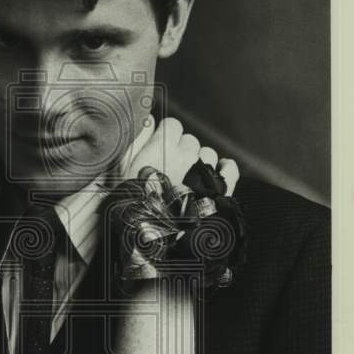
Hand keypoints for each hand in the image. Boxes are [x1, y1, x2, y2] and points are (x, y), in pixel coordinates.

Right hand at [122, 117, 239, 193]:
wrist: (151, 233)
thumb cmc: (133, 199)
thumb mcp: (123, 166)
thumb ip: (136, 139)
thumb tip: (148, 119)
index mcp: (164, 146)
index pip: (172, 125)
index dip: (165, 135)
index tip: (159, 147)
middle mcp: (187, 154)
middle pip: (189, 140)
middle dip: (179, 150)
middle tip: (169, 168)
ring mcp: (205, 171)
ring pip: (207, 153)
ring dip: (198, 161)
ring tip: (186, 178)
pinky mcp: (220, 189)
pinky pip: (230, 169)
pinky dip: (226, 167)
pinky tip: (220, 170)